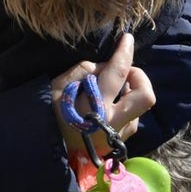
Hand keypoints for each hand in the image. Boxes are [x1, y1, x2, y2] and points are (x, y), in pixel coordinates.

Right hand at [50, 34, 155, 155]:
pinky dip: (123, 107)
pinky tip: (106, 107)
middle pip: (145, 96)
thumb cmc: (47, 116)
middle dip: (139, 77)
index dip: (125, 52)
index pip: (118, 72)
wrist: (45, 152)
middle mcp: (113, 121)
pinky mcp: (117, 143)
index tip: (128, 39)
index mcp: (96, 105)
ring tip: (109, 92)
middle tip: (124, 72)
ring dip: (129, 94)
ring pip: (139, 109)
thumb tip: (103, 67)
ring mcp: (118, 135)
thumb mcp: (58, 87)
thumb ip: (83, 71)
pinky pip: (130, 120)